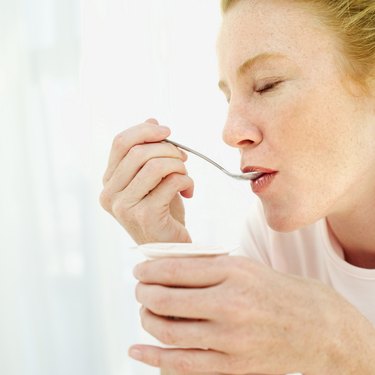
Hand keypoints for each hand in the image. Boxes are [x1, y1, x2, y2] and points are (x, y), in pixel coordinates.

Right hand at [100, 119, 193, 243]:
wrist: (170, 245)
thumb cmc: (163, 209)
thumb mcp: (154, 177)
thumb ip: (149, 151)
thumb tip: (152, 120)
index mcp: (109, 181)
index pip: (120, 143)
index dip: (145, 131)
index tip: (168, 132)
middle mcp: (109, 194)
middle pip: (138, 152)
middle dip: (168, 149)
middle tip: (183, 159)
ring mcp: (124, 206)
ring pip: (155, 165)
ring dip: (178, 165)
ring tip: (185, 176)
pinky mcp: (144, 215)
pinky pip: (170, 182)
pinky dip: (186, 180)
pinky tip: (188, 190)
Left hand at [130, 255, 374, 373]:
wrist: (319, 328)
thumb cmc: (278, 291)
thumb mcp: (245, 266)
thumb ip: (206, 266)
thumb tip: (164, 265)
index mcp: (234, 272)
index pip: (175, 268)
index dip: (148, 269)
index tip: (138, 270)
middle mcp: (230, 304)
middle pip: (166, 299)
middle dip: (143, 293)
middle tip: (139, 290)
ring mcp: (230, 339)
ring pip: (168, 331)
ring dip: (146, 320)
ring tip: (145, 312)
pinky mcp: (232, 367)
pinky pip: (181, 364)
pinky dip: (152, 358)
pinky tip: (136, 351)